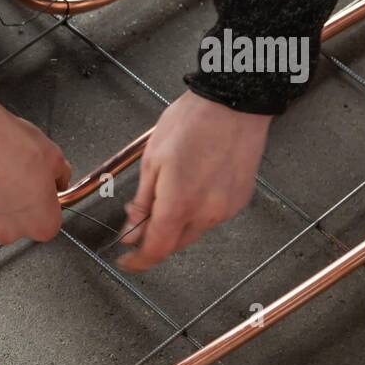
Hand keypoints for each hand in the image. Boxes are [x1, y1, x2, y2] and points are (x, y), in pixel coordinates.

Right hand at [0, 88, 70, 244]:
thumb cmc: (7, 146)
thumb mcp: (53, 154)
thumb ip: (60, 175)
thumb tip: (58, 178)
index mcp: (40, 223)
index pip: (48, 221)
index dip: (44, 202)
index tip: (40, 189)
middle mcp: (9, 233)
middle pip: (17, 224)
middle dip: (16, 204)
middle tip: (13, 176)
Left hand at [118, 92, 270, 271]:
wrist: (234, 103)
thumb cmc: (191, 123)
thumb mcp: (152, 161)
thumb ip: (143, 202)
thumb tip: (131, 230)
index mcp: (179, 204)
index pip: (155, 251)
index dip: (137, 261)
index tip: (126, 261)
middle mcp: (206, 213)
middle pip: (174, 245)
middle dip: (154, 239)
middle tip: (137, 219)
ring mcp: (226, 209)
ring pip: (193, 232)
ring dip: (175, 225)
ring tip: (164, 195)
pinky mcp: (239, 200)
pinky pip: (211, 218)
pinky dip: (195, 213)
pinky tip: (189, 189)